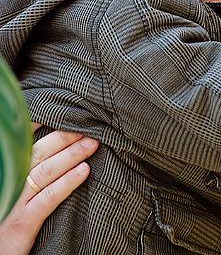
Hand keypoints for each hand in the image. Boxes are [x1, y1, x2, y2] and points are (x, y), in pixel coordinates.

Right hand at [0, 128, 98, 254]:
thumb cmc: (9, 215)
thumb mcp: (16, 188)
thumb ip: (32, 167)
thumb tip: (57, 147)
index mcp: (9, 169)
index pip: (26, 141)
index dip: (47, 126)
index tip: (71, 116)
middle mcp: (9, 179)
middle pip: (40, 152)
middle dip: (66, 137)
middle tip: (90, 128)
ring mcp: (15, 200)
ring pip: (47, 171)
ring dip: (72, 155)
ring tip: (92, 145)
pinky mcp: (22, 222)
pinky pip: (48, 197)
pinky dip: (67, 182)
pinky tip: (84, 172)